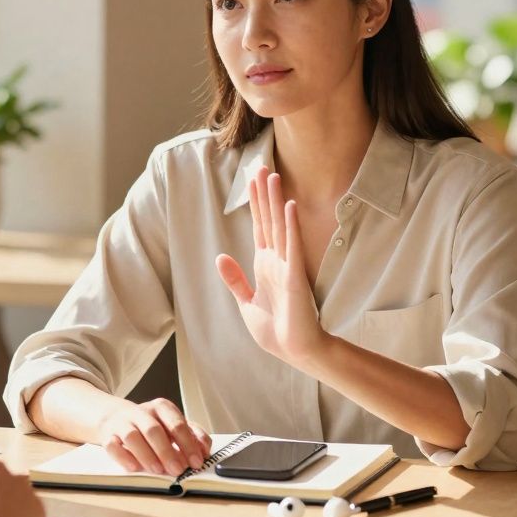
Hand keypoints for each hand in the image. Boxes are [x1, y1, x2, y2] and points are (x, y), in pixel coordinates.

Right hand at [95, 397, 211, 475]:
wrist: (114, 416)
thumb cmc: (149, 424)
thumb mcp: (172, 424)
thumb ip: (192, 435)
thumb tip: (204, 451)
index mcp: (161, 408)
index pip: (177, 423)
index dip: (188, 444)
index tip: (196, 461)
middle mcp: (141, 412)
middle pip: (154, 430)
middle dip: (167, 452)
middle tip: (178, 469)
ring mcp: (122, 423)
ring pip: (132, 436)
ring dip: (146, 455)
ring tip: (157, 470)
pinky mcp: (107, 435)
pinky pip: (112, 445)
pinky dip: (123, 457)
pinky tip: (134, 467)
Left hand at [215, 166, 326, 363]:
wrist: (294, 350)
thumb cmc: (275, 330)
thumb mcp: (246, 303)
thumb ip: (235, 279)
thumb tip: (221, 256)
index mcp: (264, 265)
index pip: (259, 226)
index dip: (255, 203)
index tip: (252, 180)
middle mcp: (276, 260)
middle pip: (268, 219)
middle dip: (263, 194)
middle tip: (260, 167)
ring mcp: (287, 265)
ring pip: (279, 226)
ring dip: (275, 201)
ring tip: (272, 176)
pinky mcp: (295, 276)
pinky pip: (292, 246)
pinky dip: (290, 226)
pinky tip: (288, 206)